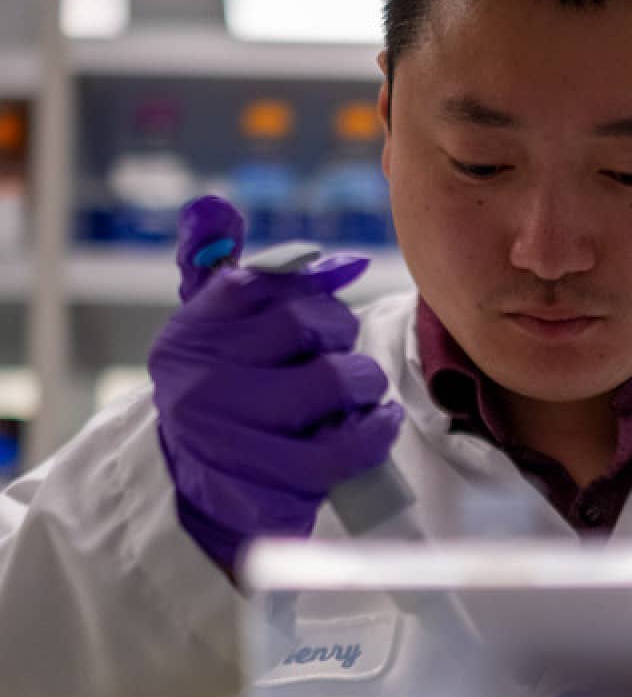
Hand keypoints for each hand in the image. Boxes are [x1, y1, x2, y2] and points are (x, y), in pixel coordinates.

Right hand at [149, 196, 403, 573]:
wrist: (191, 487)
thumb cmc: (220, 389)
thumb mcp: (208, 325)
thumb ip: (216, 262)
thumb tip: (214, 207)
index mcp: (193, 332)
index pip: (267, 281)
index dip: (317, 285)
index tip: (337, 293)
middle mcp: (202, 380)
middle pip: (307, 324)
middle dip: (342, 334)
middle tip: (346, 352)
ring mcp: (230, 438)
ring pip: (333, 383)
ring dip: (365, 384)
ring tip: (364, 394)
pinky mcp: (262, 489)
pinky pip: (343, 451)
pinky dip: (373, 434)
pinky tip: (376, 425)